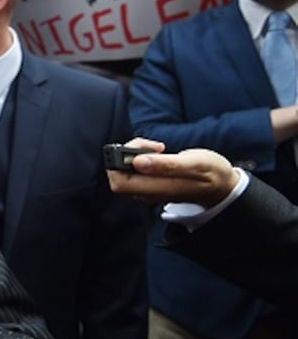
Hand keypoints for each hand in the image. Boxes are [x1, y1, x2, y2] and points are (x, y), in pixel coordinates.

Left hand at [105, 138, 238, 207]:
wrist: (221, 186)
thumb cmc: (210, 173)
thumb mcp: (195, 164)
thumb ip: (165, 165)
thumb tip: (136, 163)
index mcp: (157, 190)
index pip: (120, 183)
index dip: (122, 163)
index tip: (142, 149)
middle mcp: (148, 193)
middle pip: (117, 176)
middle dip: (126, 155)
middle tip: (150, 145)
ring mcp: (148, 189)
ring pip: (125, 171)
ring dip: (135, 153)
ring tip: (158, 147)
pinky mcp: (150, 183)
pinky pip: (133, 169)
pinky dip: (141, 156)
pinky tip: (158, 152)